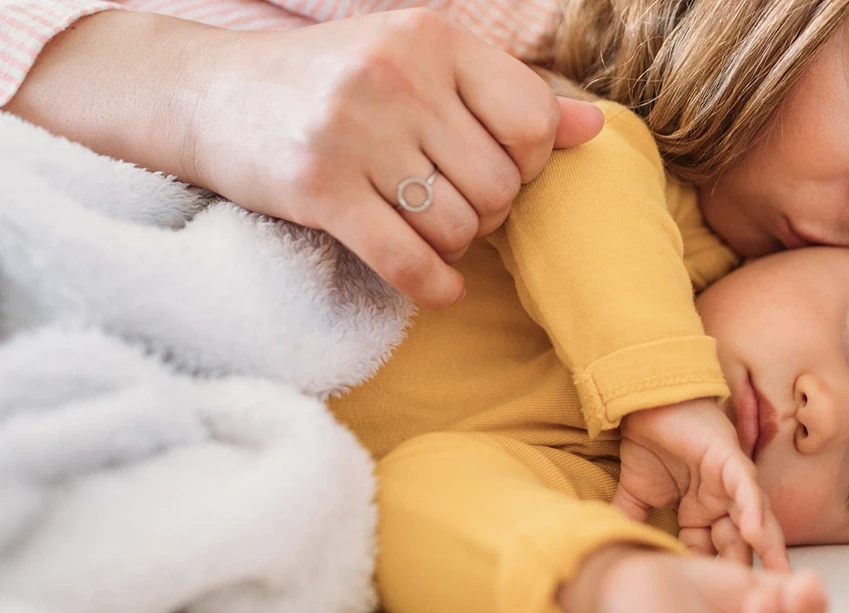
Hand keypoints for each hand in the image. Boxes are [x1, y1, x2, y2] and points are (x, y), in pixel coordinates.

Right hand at [188, 10, 603, 307]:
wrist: (204, 93)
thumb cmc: (328, 83)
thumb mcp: (417, 65)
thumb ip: (504, 95)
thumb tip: (594, 127)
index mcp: (432, 38)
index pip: (533, 121)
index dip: (529, 164)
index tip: (497, 171)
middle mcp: (398, 76)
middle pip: (499, 184)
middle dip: (488, 213)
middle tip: (455, 208)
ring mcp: (355, 132)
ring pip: (457, 226)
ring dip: (454, 246)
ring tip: (428, 231)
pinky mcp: (318, 188)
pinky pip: (407, 260)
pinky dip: (434, 286)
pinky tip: (440, 288)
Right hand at [614, 399, 788, 570]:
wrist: (645, 401)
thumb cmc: (648, 442)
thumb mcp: (635, 497)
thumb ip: (633, 525)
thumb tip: (618, 555)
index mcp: (701, 514)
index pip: (711, 555)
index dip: (717, 583)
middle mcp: (722, 502)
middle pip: (741, 546)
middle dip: (755, 577)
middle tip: (770, 611)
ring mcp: (730, 482)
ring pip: (756, 521)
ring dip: (768, 550)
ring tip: (780, 581)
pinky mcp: (732, 460)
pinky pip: (747, 489)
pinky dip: (752, 510)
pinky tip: (753, 533)